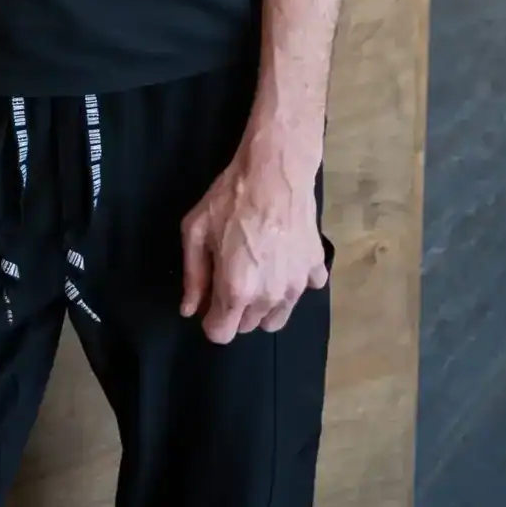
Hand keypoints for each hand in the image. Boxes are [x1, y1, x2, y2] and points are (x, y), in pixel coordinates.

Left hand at [179, 151, 327, 342]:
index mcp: (236, 290)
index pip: (222, 334)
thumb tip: (189, 309)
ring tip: (256, 270)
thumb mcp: (196, 231)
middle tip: (230, 274)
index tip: (209, 301)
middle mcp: (269, 297)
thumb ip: (193, 276)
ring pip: (276, 317)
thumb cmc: (230, 199)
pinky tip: (282, 259)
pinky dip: (291, 283)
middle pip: (249, 326)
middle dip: (235, 310)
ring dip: (263, 305)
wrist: (275, 172)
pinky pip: (302, 292)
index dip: (210, 320)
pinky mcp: (316, 271)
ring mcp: (297, 286)